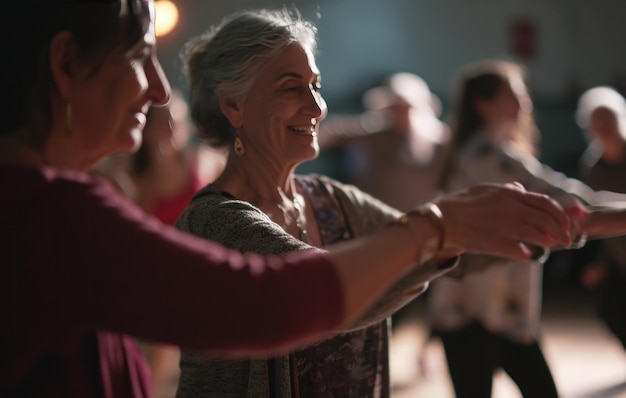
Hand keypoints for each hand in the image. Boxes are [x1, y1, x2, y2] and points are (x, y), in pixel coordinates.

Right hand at [435, 182, 571, 259]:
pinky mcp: (497, 243)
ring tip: (553, 245)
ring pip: (538, 235)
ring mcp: (505, 226)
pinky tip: (526, 254)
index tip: (566, 223)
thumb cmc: (460, 204)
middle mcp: (511, 208)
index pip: (546, 203)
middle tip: (566, 239)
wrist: (441, 220)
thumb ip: (506, 189)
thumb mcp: (484, 189)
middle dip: (561, 230)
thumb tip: (521, 188)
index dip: (560, 214)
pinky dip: (526, 253)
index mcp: (509, 194)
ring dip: (549, 242)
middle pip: (546, 220)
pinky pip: (521, 251)